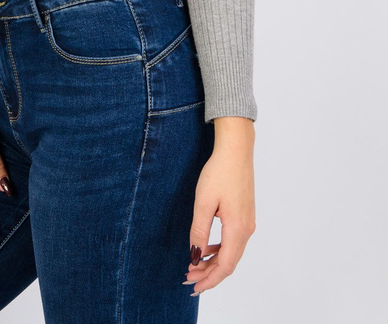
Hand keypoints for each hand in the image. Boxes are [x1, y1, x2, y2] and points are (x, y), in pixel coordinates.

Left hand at [185, 135, 255, 294]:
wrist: (236, 150)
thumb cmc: (219, 172)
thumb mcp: (204, 202)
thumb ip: (199, 230)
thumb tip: (195, 255)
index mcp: (237, 229)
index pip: (224, 265)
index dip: (209, 279)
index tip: (193, 287)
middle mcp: (247, 230)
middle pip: (229, 263)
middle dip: (209, 274)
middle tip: (188, 279)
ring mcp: (248, 223)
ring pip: (231, 253)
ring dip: (214, 262)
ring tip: (194, 266)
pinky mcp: (245, 215)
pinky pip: (233, 241)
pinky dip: (220, 250)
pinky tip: (207, 248)